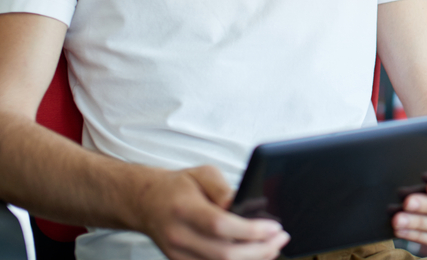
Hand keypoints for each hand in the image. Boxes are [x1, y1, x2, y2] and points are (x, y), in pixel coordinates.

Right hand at [134, 165, 289, 259]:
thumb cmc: (177, 186)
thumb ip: (223, 189)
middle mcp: (179, 236)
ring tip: (273, 247)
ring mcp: (178, 254)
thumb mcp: (202, 174)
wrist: (146, 203)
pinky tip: (255, 254)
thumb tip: (244, 205)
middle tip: (281, 238)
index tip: (274, 227)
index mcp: (184, 209)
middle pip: (224, 253)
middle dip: (260, 249)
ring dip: (253, 259)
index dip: (251, 230)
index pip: (220, 225)